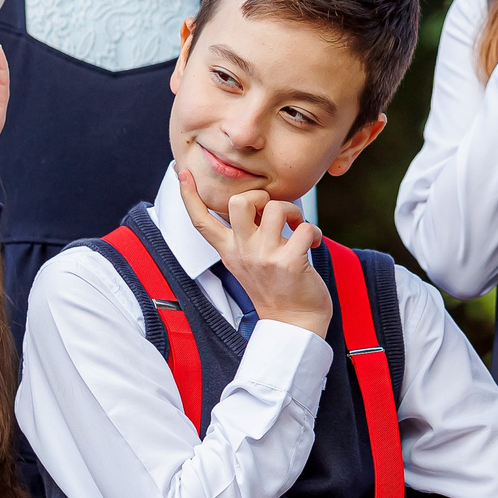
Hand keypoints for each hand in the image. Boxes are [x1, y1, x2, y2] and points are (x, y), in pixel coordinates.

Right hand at [176, 168, 330, 337]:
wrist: (294, 325)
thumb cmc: (277, 290)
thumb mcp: (249, 263)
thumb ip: (246, 237)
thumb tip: (258, 205)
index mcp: (229, 251)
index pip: (201, 221)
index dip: (189, 195)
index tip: (183, 173)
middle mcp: (243, 252)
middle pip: (238, 201)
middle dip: (260, 195)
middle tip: (273, 212)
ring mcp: (265, 258)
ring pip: (277, 207)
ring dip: (294, 212)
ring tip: (298, 228)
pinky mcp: (289, 263)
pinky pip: (305, 228)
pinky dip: (314, 233)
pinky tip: (312, 244)